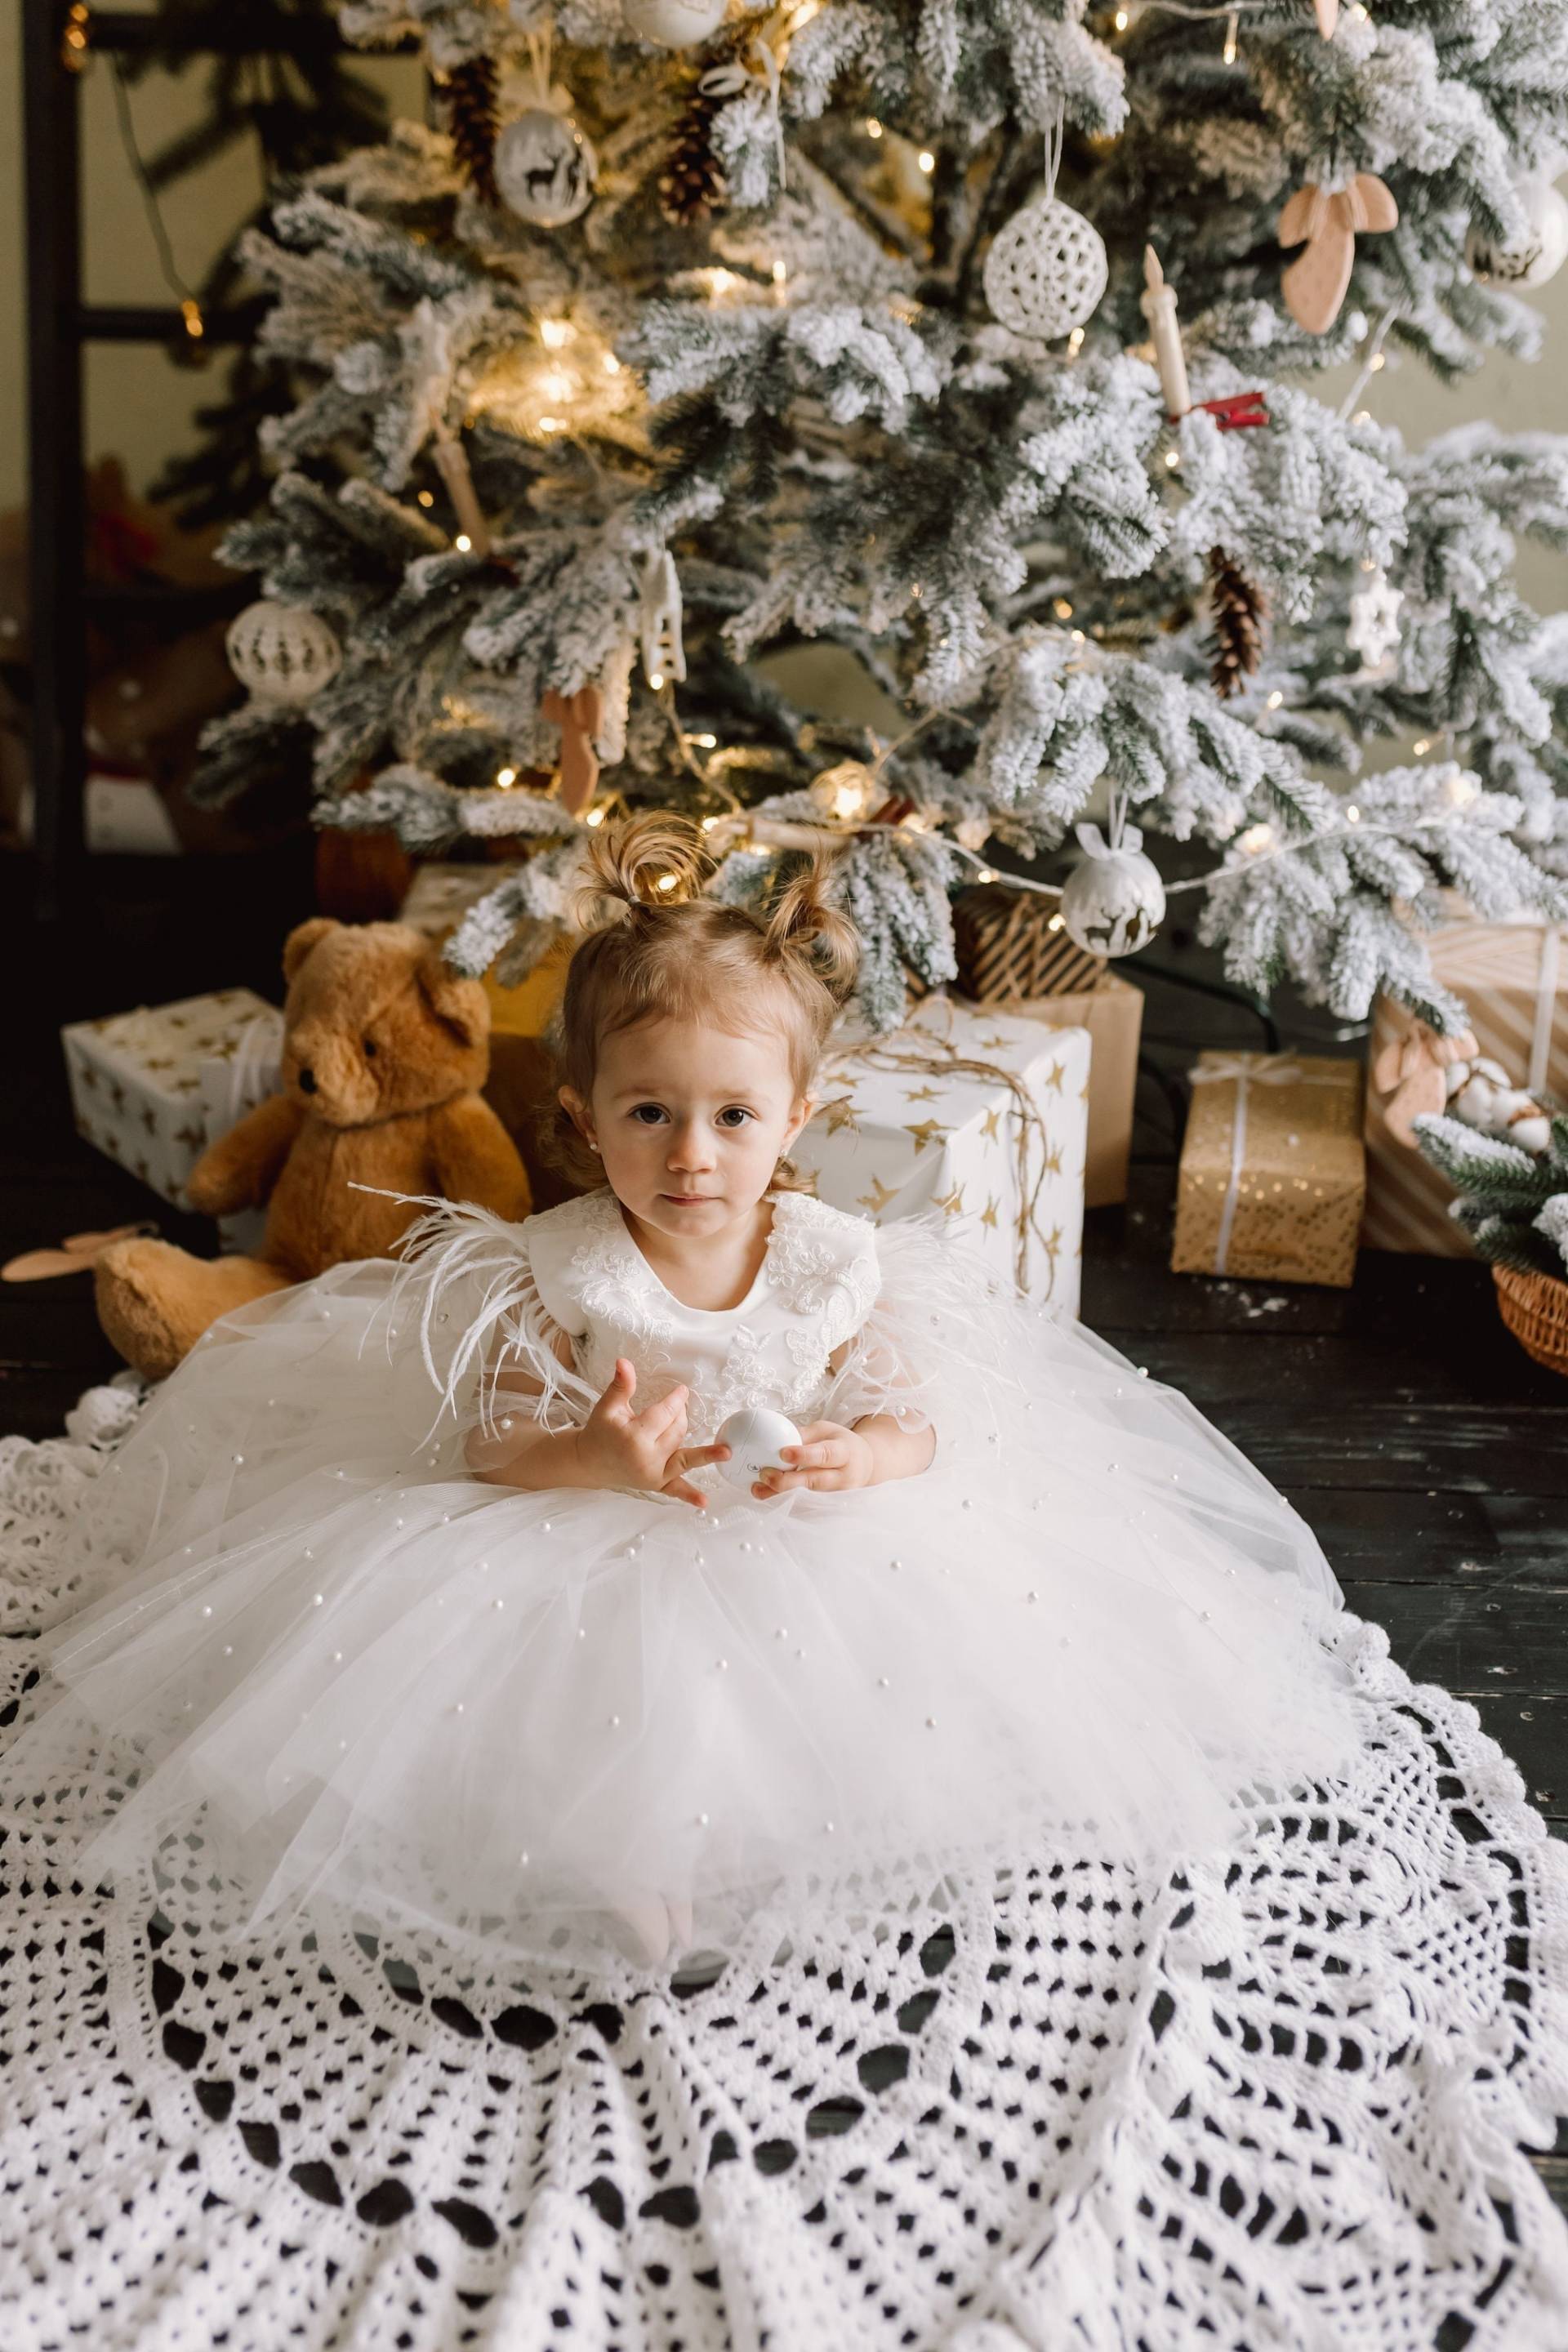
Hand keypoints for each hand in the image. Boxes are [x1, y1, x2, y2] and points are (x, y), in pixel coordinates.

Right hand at [577, 1360, 728, 1506]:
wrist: (590, 1462)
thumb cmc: (600, 1431)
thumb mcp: (608, 1406)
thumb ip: (621, 1385)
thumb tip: (624, 1362)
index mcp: (633, 1437)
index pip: (664, 1414)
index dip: (675, 1400)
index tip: (683, 1391)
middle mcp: (646, 1458)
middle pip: (676, 1431)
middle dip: (680, 1415)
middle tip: (676, 1405)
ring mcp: (652, 1475)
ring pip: (684, 1455)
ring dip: (705, 1454)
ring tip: (727, 1452)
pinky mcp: (656, 1485)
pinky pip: (675, 1490)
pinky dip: (689, 1495)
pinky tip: (704, 1502)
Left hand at [751, 1420, 874, 1497]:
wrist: (865, 1466)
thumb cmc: (840, 1445)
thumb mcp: (826, 1431)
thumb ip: (803, 1435)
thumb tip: (775, 1437)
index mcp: (844, 1452)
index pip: (825, 1454)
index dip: (804, 1455)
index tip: (783, 1453)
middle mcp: (843, 1477)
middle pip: (815, 1482)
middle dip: (788, 1481)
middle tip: (764, 1474)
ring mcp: (838, 1497)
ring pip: (808, 1499)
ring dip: (781, 1495)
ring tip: (757, 1489)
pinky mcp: (830, 1508)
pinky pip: (807, 1508)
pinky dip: (786, 1504)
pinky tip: (768, 1498)